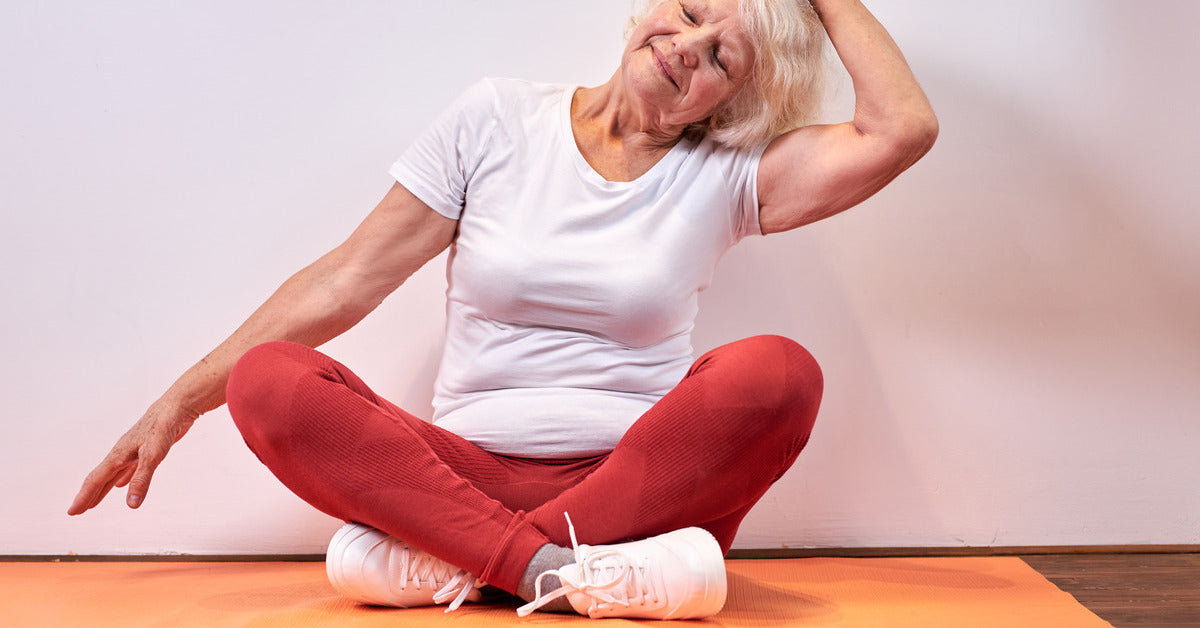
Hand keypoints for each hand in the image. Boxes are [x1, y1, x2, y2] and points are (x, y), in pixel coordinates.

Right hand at [67, 399, 198, 514]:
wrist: (176, 407)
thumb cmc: (162, 428)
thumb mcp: (152, 456)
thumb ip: (141, 480)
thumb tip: (131, 505)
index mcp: (118, 455)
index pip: (96, 480)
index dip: (84, 497)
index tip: (71, 512)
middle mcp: (121, 454)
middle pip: (100, 479)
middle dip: (88, 496)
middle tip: (76, 511)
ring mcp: (132, 451)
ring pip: (112, 475)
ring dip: (103, 489)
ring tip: (94, 502)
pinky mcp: (145, 449)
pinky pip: (128, 469)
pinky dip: (122, 479)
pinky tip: (121, 485)